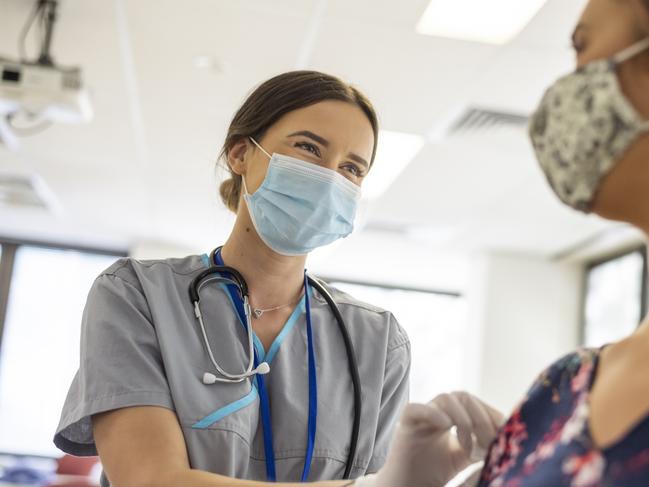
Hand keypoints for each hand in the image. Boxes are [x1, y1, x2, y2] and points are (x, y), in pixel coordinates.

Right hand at [372, 391, 503, 486]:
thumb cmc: (432, 474)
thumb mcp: (463, 458)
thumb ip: (480, 445)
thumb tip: (504, 438)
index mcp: (450, 418)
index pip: (474, 403)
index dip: (491, 415)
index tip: (503, 436)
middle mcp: (436, 413)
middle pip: (463, 396)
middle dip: (481, 418)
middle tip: (488, 443)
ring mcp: (420, 418)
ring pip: (445, 398)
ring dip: (463, 420)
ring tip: (466, 446)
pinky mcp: (405, 426)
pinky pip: (416, 408)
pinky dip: (433, 414)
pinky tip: (446, 428)